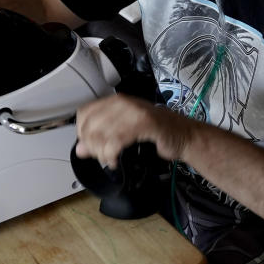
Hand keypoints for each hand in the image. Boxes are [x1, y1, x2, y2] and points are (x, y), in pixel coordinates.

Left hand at [74, 95, 191, 168]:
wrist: (184, 136)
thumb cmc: (156, 134)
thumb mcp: (123, 134)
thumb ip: (101, 139)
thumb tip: (80, 149)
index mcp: (116, 101)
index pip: (84, 113)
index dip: (82, 133)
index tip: (90, 147)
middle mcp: (123, 102)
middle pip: (90, 125)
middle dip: (92, 146)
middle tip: (101, 157)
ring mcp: (135, 111)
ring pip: (102, 134)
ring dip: (102, 153)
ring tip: (109, 160)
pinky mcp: (145, 123)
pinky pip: (117, 140)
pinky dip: (112, 154)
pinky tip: (115, 161)